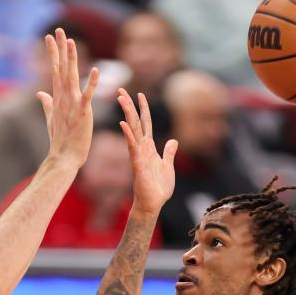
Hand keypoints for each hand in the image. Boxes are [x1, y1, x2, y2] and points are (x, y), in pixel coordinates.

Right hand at [37, 27, 98, 169]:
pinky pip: (88, 96)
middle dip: (59, 49)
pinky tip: (97, 70)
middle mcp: (63, 98)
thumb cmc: (60, 141)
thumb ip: (47, 103)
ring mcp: (73, 104)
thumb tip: (39, 92)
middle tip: (58, 29)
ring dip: (71, 59)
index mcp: (58, 98)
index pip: (54, 70)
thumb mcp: (51, 119)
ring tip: (70, 41)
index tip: (49, 37)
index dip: (52, 53)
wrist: (64, 157)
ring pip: (72, 77)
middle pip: (61, 68)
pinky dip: (93, 83)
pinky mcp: (83, 113)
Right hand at [117, 88, 176, 217]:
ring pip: (132, 130)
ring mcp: (138, 154)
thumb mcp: (168, 166)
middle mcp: (142, 148)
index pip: (146, 123)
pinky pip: (132, 146)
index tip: (140, 94)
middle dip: (129, 106)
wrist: (153, 204)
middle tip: (121, 90)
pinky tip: (123, 124)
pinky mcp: (137, 163)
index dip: (143, 108)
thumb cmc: (158, 188)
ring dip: (127, 113)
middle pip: (135, 122)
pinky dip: (128, 135)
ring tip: (121, 99)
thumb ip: (169, 153)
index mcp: (149, 147)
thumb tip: (174, 141)